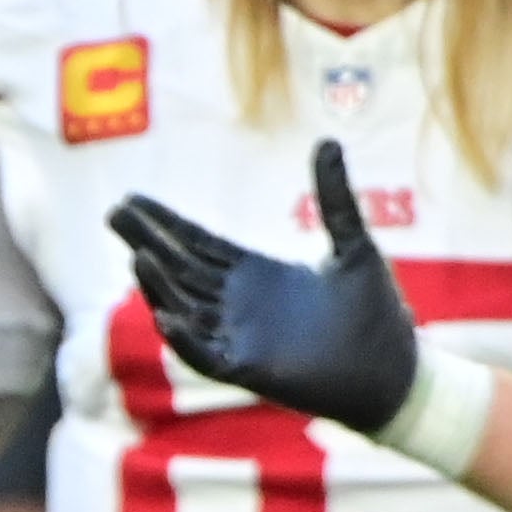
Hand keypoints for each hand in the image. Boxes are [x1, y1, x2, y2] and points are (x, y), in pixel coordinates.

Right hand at [108, 142, 424, 431]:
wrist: (398, 371)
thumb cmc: (377, 314)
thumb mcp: (353, 243)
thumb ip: (334, 197)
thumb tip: (328, 140)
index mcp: (256, 274)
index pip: (198, 243)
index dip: (164, 223)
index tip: (133, 200)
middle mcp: (239, 305)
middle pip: (180, 269)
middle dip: (146, 242)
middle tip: (113, 213)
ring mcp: (241, 338)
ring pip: (185, 308)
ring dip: (159, 286)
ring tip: (138, 256)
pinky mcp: (251, 370)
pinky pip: (206, 355)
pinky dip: (185, 339)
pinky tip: (167, 315)